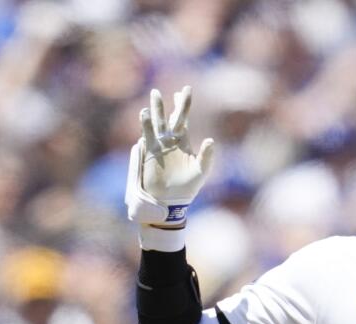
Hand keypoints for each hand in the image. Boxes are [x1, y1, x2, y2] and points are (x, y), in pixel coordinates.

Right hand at [127, 86, 214, 232]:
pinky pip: (148, 135)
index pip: (183, 119)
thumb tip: (210, 140)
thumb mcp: (201, 171)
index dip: (183, 105)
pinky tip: (145, 114)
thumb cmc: (188, 188)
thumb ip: (206, 156)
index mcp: (183, 142)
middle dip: (169, 103)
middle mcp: (171, 141)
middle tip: (167, 89)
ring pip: (158, 122)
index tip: (184, 90)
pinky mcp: (150, 152)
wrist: (170, 201)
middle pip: (170, 117)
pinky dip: (147, 124)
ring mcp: (160, 145)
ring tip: (155, 94)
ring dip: (156, 109)